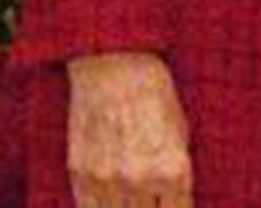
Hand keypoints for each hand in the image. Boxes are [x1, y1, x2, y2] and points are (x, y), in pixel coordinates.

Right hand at [66, 51, 192, 207]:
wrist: (114, 67)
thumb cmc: (154, 95)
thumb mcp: (180, 131)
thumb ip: (177, 170)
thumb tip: (175, 198)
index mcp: (173, 169)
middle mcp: (140, 180)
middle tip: (153, 204)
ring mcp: (107, 181)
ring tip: (134, 203)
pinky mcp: (80, 175)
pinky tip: (111, 203)